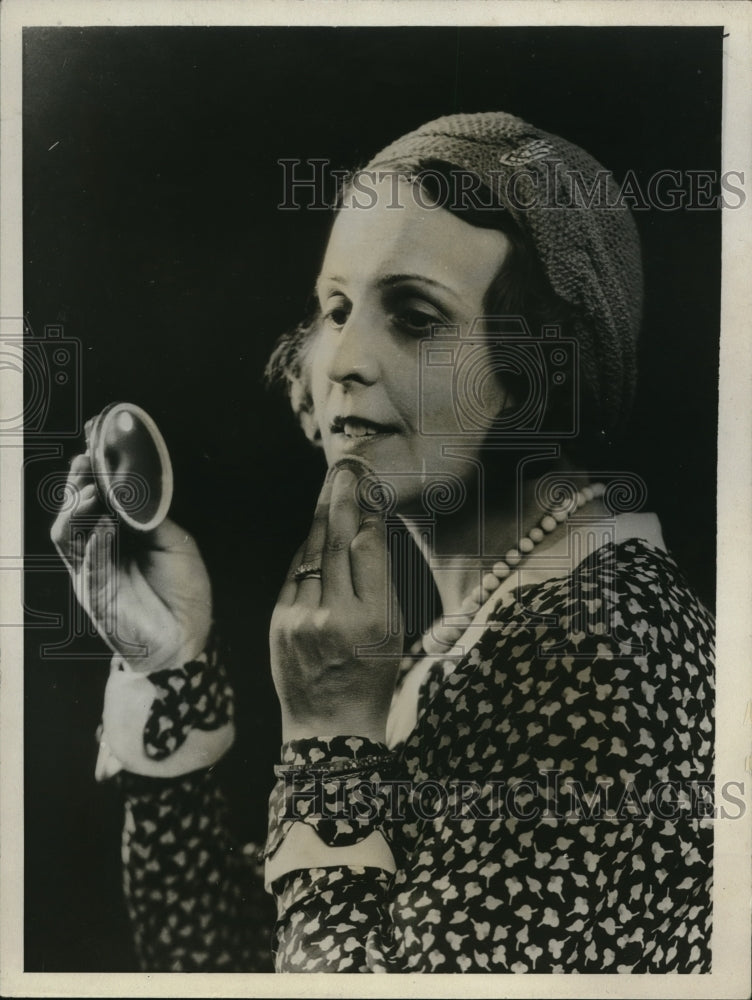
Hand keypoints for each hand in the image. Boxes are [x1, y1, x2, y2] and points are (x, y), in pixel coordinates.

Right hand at [50, 451, 211, 672]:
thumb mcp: (173, 543)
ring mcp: (92, 569)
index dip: (93, 470)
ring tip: (93, 487)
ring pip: (67, 532)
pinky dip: (92, 540)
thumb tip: (138, 484)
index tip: (95, 442)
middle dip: (78, 481)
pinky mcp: (92, 591)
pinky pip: (85, 561)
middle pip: (75, 509)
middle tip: (87, 459)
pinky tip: (102, 522)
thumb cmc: (182, 591)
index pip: (97, 495)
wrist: (186, 638)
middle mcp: (100, 547)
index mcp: (120, 532)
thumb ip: (151, 517)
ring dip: (77, 506)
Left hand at [270, 459, 403, 742]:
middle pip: (338, 543)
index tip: (368, 489)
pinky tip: (317, 532)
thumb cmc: (371, 677)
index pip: (369, 550)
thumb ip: (380, 581)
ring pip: (313, 553)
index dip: (368, 515)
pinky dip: (308, 550)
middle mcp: (335, 616)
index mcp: (373, 621)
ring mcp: (301, 618)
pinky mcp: (279, 620)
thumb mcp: (393, 632)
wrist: (329, 726)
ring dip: (323, 519)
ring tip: (332, 489)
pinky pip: (295, 572)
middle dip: (342, 500)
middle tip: (346, 469)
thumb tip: (369, 529)